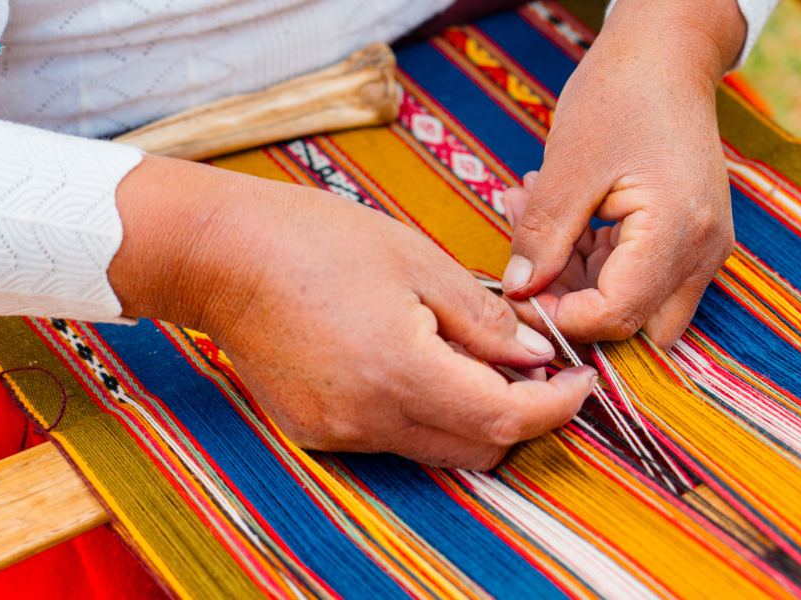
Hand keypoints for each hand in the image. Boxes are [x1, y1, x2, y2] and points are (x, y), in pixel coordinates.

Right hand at [108, 156, 596, 469]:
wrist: (221, 255)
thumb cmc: (316, 239)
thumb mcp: (418, 260)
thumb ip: (484, 319)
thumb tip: (533, 355)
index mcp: (400, 370)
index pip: (505, 418)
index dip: (556, 406)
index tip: (579, 379)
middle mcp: (370, 418)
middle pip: (478, 449)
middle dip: (523, 417)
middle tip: (539, 369)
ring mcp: (339, 432)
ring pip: (438, 449)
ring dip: (475, 417)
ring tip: (480, 359)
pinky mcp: (317, 431)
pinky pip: (394, 439)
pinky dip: (427, 414)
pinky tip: (425, 365)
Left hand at [501, 0, 745, 347]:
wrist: (668, 55)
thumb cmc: (620, 94)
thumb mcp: (567, 165)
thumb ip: (542, 236)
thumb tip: (518, 291)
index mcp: (677, 232)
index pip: (617, 316)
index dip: (561, 318)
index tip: (519, 293)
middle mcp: (702, 253)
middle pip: (635, 327)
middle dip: (574, 308)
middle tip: (528, 266)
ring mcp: (703, 249)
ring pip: (637, 306)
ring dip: (581, 283)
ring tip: (535, 222)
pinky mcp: (692, 241)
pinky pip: (642, 278)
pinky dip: (598, 263)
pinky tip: (564, 222)